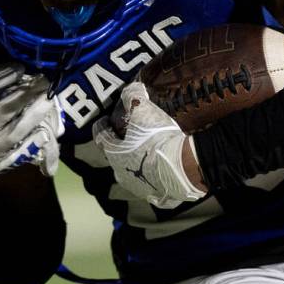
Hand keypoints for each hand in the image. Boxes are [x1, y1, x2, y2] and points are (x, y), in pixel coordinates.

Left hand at [93, 82, 205, 208]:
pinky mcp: (156, 195)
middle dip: (120, 145)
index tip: (105, 119)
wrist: (183, 168)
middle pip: (115, 156)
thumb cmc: (157, 139)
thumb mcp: (143, 111)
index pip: (100, 137)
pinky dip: (153, 173)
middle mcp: (121, 173)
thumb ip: (133, 96)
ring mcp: (138, 187)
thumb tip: (132, 87)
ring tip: (147, 149)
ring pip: (132, 171)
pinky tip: (161, 166)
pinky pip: (151, 182)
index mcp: (113, 154)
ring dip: (136, 160)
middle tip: (129, 133)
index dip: (102, 126)